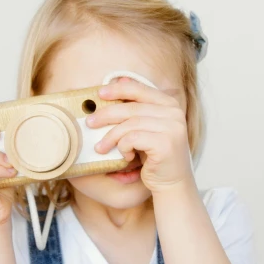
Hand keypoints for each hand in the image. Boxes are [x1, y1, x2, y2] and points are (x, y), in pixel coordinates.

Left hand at [86, 76, 193, 193]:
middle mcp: (174, 113)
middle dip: (106, 114)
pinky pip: (133, 139)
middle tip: (90, 123)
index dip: (118, 89)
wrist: (172, 183)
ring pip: (129, 124)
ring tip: (100, 147)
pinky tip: (126, 156)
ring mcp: (172, 128)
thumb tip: (119, 80)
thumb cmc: (155, 155)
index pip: (140, 89)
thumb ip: (137, 107)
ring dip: (111, 136)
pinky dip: (123, 147)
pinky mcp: (165, 144)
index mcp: (170, 104)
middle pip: (131, 107)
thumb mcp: (147, 127)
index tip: (99, 94)